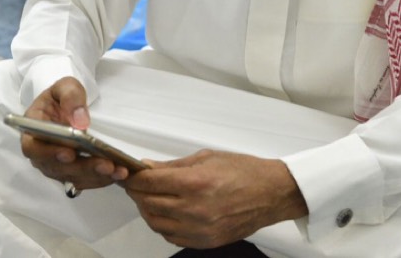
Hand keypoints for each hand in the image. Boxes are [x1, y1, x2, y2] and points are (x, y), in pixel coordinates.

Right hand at [19, 78, 132, 192]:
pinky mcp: (70, 172)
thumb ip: (70, 97)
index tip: (69, 153)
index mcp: (31, 131)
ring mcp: (55, 166)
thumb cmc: (61, 97)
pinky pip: (84, 180)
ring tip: (118, 170)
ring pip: (73, 176)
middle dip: (83, 167)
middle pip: (57, 168)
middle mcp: (40, 154)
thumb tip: (80, 121)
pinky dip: (101, 179)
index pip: (33, 148)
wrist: (66, 105)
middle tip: (106, 164)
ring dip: (96, 176)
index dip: (49, 153)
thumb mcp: (64, 86)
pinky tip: (118, 173)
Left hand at [120, 150, 306, 249]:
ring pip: (156, 223)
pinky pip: (171, 237)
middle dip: (137, 192)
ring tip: (150, 198)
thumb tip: (146, 167)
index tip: (129, 173)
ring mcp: (200, 229)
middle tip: (137, 184)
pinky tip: (166, 213)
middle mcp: (195, 209)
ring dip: (147, 210)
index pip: (150, 182)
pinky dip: (162, 225)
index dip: (134, 177)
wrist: (271, 194)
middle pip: (148, 203)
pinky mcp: (205, 242)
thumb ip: (173, 166)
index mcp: (195, 183)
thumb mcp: (206, 158)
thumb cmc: (242, 170)